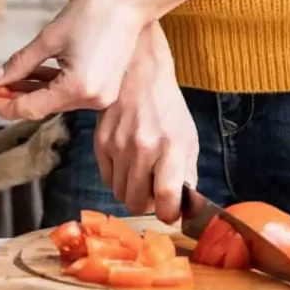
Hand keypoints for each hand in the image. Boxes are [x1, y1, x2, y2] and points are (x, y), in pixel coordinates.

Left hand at [0, 0, 148, 120]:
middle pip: (43, 107)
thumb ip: (19, 63)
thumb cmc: (92, 13)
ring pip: (55, 101)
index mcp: (77, 88)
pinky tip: (31, 78)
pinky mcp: (104, 90)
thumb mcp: (49, 38)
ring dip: (31, 92)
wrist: (130, 3)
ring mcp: (100, 97)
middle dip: (14, 98)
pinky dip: (50, 87)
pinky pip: (69, 94)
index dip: (4, 104)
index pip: (31, 108)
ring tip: (6, 82)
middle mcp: (91, 99)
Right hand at [95, 24, 197, 222]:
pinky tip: (127, 163)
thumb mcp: (188, 138)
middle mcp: (143, 149)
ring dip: (132, 191)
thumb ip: (187, 173)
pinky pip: (107, 179)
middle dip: (147, 204)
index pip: (166, 197)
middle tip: (154, 191)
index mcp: (171, 148)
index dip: (169, 213)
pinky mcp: (100, 143)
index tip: (170, 212)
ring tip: (141, 174)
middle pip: (137, 202)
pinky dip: (118, 178)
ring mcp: (118, 146)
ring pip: (120, 194)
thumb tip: (183, 205)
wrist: (139, 75)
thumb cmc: (167, 108)